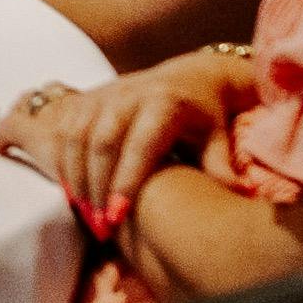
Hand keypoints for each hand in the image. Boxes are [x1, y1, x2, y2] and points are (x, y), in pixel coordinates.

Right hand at [1, 52, 243, 233]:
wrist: (191, 75)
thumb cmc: (206, 115)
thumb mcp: (218, 138)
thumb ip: (220, 166)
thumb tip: (238, 193)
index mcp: (164, 103)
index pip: (139, 145)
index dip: (126, 181)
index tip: (119, 217)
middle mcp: (128, 94)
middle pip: (100, 142)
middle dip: (96, 187)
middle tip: (101, 226)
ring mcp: (103, 94)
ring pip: (76, 137)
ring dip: (76, 178)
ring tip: (87, 215)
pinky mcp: (86, 98)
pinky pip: (64, 131)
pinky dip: (64, 164)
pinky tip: (74, 193)